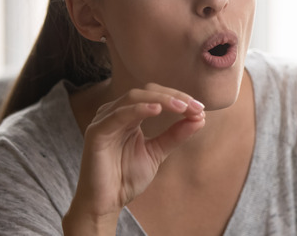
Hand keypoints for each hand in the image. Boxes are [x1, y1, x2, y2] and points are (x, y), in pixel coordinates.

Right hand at [63, 83, 204, 233]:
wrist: (106, 204)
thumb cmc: (126, 178)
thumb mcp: (157, 152)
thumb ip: (175, 135)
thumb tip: (200, 118)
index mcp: (129, 115)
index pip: (156, 96)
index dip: (179, 98)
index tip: (200, 109)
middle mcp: (116, 113)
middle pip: (147, 92)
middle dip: (174, 97)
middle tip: (195, 107)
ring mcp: (104, 120)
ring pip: (134, 97)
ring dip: (162, 100)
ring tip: (182, 107)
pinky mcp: (96, 133)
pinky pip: (118, 115)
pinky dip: (139, 109)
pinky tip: (157, 110)